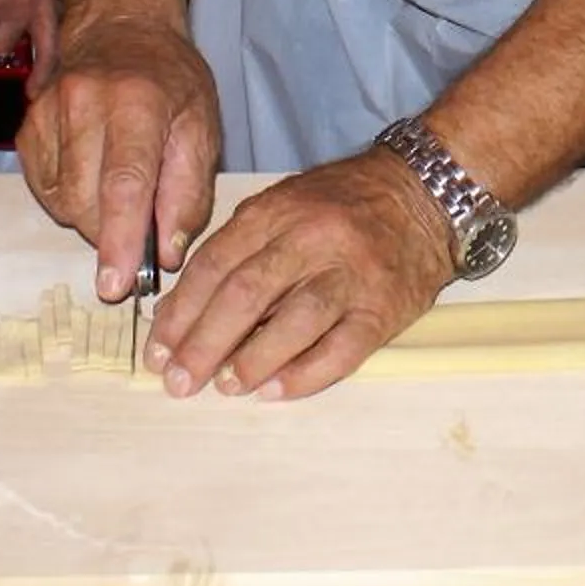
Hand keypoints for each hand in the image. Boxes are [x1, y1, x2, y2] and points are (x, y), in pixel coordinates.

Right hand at [18, 13, 220, 300]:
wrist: (120, 28)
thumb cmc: (169, 80)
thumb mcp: (202, 126)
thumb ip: (189, 192)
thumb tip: (167, 254)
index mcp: (137, 102)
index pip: (125, 184)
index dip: (120, 240)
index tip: (117, 286)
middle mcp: (84, 103)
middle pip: (86, 201)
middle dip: (112, 232)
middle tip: (139, 226)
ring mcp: (47, 113)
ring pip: (61, 201)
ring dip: (92, 215)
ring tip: (119, 187)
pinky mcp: (26, 127)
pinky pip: (44, 190)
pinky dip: (70, 198)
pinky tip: (92, 174)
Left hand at [143, 147, 457, 401]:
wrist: (425, 194)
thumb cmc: (343, 206)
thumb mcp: (287, 203)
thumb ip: (241, 248)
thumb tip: (188, 313)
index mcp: (279, 210)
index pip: (217, 264)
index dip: (182, 311)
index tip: (159, 350)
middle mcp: (314, 238)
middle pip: (247, 294)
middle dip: (204, 344)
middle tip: (178, 381)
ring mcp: (352, 274)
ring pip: (295, 321)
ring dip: (251, 360)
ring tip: (224, 386)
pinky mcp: (384, 308)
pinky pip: (342, 348)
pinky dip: (304, 374)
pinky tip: (274, 391)